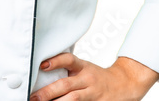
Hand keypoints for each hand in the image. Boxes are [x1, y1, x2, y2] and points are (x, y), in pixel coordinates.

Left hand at [29, 54, 158, 100]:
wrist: (125, 84)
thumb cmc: (98, 77)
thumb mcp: (85, 68)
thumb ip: (68, 70)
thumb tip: (42, 73)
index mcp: (83, 67)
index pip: (69, 60)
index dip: (56, 61)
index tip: (42, 65)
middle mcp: (87, 79)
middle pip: (66, 85)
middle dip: (48, 92)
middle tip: (33, 97)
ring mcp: (92, 94)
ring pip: (73, 99)